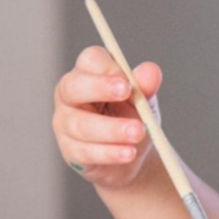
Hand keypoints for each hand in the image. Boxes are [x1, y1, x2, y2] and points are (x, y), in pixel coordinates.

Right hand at [52, 46, 161, 188]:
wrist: (130, 157)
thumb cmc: (130, 120)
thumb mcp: (141, 103)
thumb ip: (144, 88)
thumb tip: (153, 71)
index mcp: (87, 75)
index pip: (90, 60)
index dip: (108, 69)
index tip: (128, 82)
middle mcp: (69, 96)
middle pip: (73, 86)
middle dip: (100, 88)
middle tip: (127, 92)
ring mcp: (65, 124)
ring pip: (81, 125)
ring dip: (112, 129)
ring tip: (138, 132)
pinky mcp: (70, 152)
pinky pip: (86, 152)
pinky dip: (110, 153)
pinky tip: (128, 153)